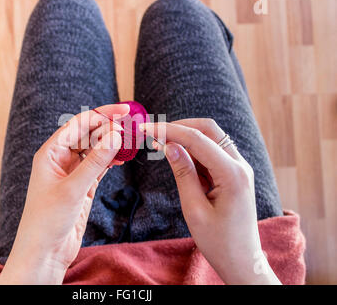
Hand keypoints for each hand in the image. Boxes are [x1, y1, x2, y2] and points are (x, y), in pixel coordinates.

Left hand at [0, 104, 128, 284]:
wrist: (44, 252)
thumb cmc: (47, 220)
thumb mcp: (72, 189)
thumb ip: (95, 161)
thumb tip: (115, 134)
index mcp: (51, 153)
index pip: (79, 125)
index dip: (101, 115)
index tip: (124, 111)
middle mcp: (61, 160)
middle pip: (89, 135)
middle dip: (110, 128)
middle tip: (132, 126)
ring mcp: (73, 173)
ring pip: (96, 150)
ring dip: (112, 144)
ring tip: (132, 138)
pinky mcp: (82, 187)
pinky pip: (99, 166)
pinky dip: (111, 160)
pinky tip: (123, 155)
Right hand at [141, 119, 280, 284]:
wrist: (242, 260)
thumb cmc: (219, 241)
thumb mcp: (194, 209)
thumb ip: (183, 174)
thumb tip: (169, 145)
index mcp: (233, 174)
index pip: (197, 139)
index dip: (169, 130)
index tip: (146, 127)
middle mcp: (240, 165)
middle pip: (209, 129)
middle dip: (180, 126)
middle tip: (154, 133)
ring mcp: (239, 168)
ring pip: (211, 138)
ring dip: (185, 138)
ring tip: (160, 145)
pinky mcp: (234, 173)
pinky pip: (212, 153)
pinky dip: (193, 151)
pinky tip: (177, 158)